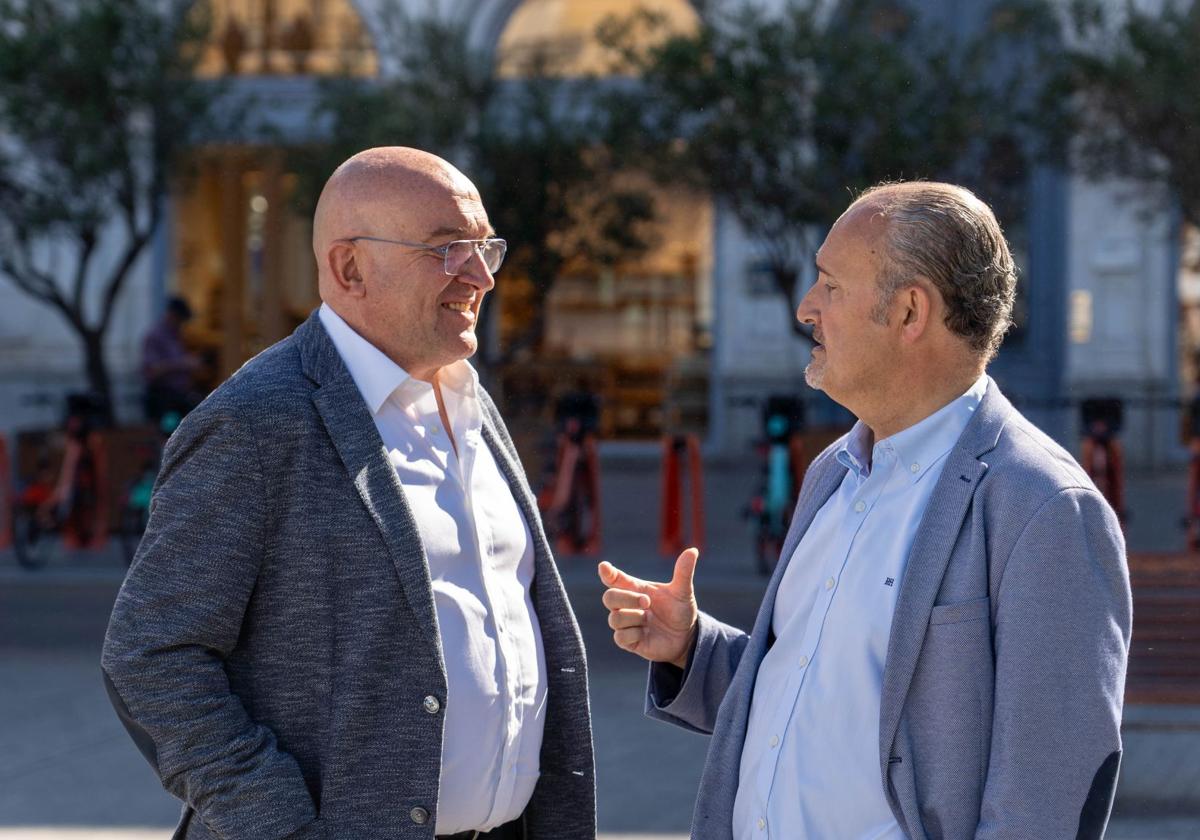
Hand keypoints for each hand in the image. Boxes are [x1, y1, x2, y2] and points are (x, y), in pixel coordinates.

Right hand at [598, 548, 698, 668]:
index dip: (607, 573)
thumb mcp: (682, 591)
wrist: (686, 637)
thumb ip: (683, 572)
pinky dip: (634, 633)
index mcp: (636, 589)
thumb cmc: (679, 611)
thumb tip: (693, 550)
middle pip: (609, 597)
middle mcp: (626, 605)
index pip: (614, 579)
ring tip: (649, 619)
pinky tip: (646, 633)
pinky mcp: (627, 641)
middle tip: (647, 602)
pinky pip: (620, 637)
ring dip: (634, 618)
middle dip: (627, 598)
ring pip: (614, 618)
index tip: (604, 567)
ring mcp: (626, 623)